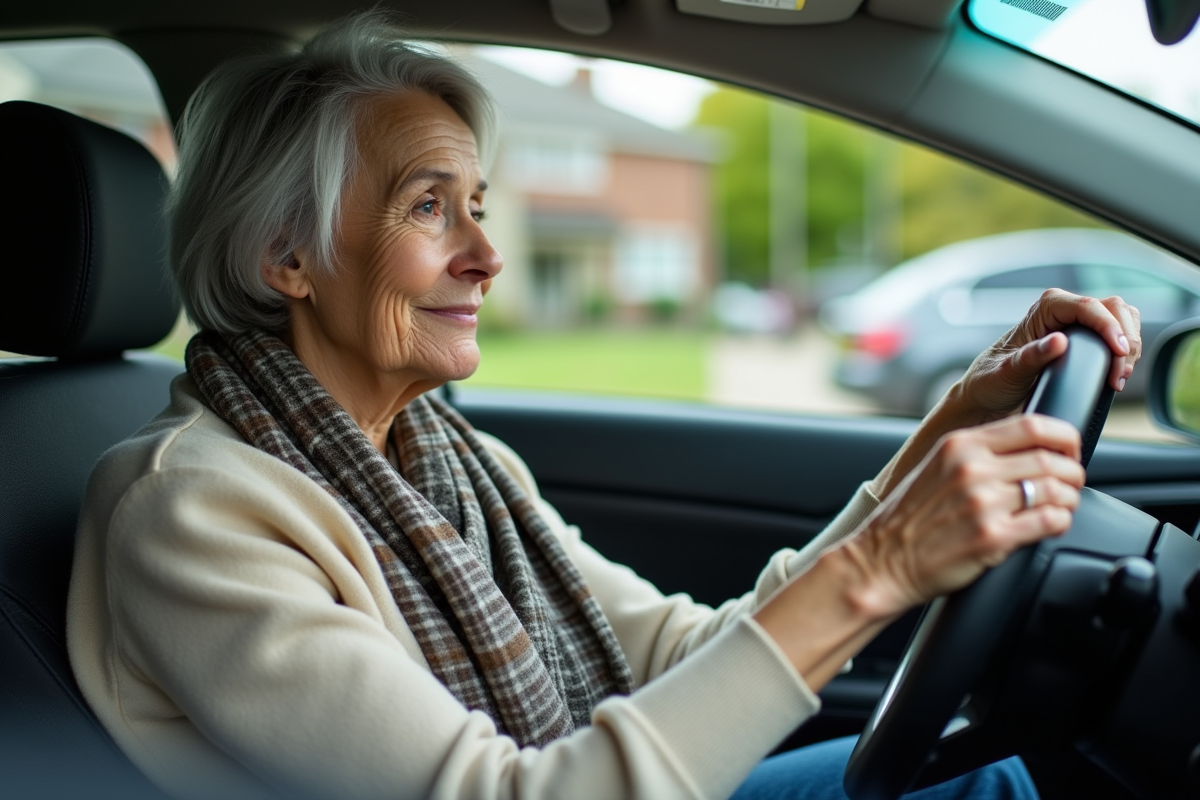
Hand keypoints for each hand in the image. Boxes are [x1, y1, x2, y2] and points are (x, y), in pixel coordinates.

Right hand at [843, 414, 1084, 614]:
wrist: (880, 562)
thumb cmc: (907, 520)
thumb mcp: (937, 468)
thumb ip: (977, 454)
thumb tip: (1027, 451)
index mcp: (960, 445)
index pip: (1034, 425)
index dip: (1064, 439)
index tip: (1068, 452)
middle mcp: (972, 468)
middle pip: (1051, 459)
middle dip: (1073, 473)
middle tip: (1071, 485)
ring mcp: (983, 503)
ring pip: (1057, 490)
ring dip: (1069, 499)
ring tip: (1062, 507)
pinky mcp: (992, 537)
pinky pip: (1050, 521)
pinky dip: (1061, 522)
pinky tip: (1051, 525)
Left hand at [952, 289, 1141, 423]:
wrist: (988, 396)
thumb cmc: (991, 381)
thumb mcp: (1007, 372)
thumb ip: (1031, 357)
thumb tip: (1059, 341)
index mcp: (1045, 308)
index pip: (1089, 306)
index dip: (1109, 326)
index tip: (1119, 352)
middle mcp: (1064, 311)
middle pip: (1114, 309)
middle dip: (1125, 339)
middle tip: (1120, 374)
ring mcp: (1078, 324)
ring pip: (1123, 320)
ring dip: (1129, 347)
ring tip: (1118, 378)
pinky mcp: (1086, 341)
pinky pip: (1119, 336)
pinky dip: (1126, 354)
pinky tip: (1116, 376)